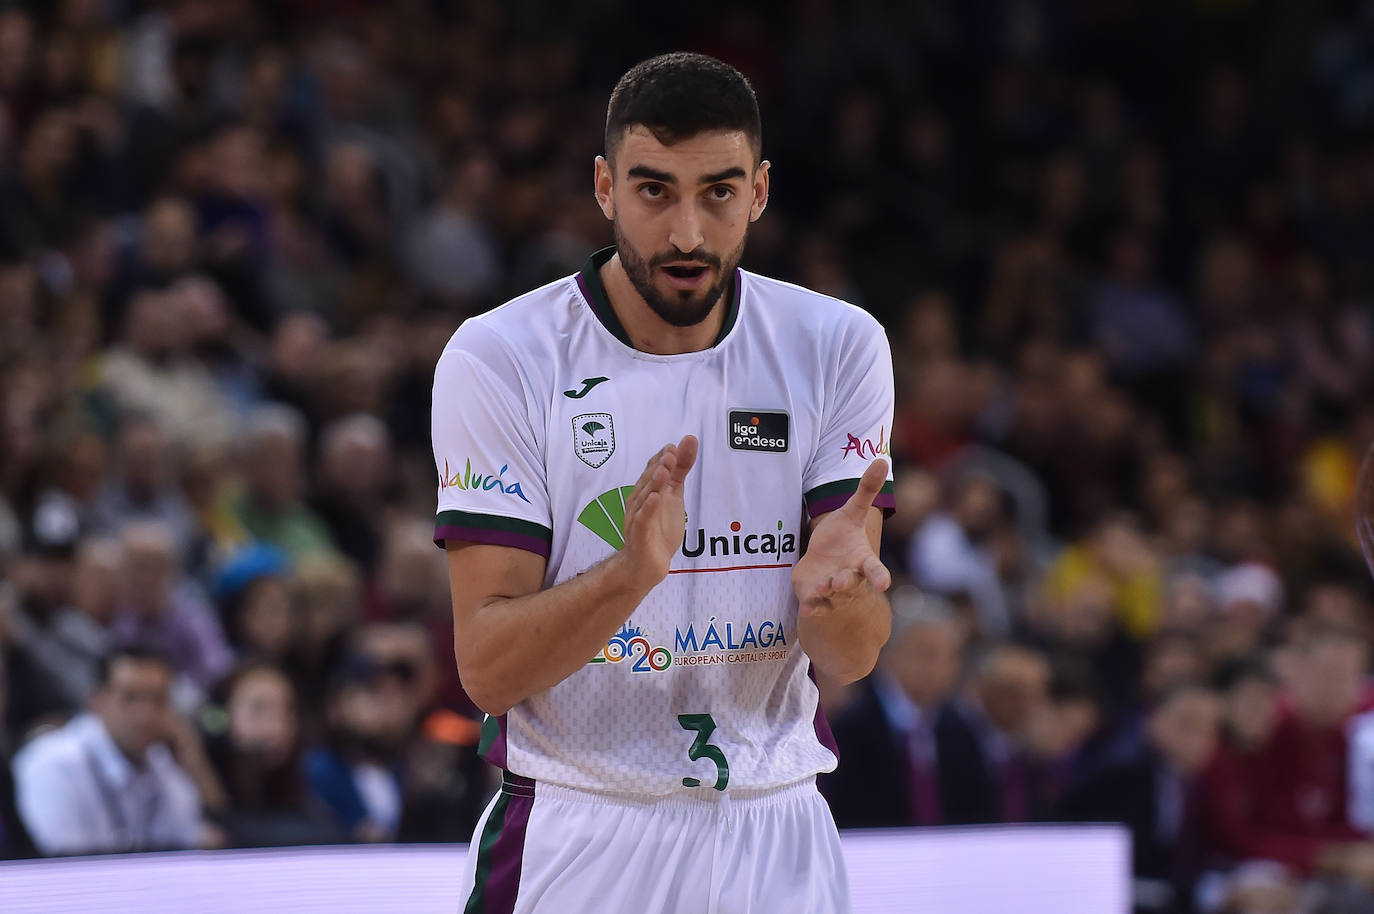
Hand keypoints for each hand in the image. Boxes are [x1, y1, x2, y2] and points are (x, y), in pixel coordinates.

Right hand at [619, 435, 697, 589]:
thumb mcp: (674, 495)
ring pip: (645, 497)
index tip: (675, 446)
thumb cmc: (658, 528)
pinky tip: (655, 498)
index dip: (664, 457)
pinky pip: (642, 520)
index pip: (654, 468)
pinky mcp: (640, 535)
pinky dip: (648, 509)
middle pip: (649, 480)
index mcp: (648, 490)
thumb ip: (680, 469)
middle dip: (660, 466)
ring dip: (653, 483)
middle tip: (671, 453)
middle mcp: (640, 501)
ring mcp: (638, 517)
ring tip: (663, 470)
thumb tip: (689, 440)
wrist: (646, 565)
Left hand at [792, 459, 890, 612]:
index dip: (880, 576)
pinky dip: (813, 606)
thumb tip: (881, 458)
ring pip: (832, 596)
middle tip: (841, 581)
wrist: (825, 563)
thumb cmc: (843, 537)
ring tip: (823, 588)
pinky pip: (815, 606)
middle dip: (846, 583)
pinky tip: (807, 606)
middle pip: (851, 583)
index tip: (885, 583)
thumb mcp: (851, 513)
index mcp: (861, 560)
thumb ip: (866, 490)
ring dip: (828, 592)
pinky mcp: (814, 597)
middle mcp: (849, 578)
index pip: (874, 569)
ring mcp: (832, 590)